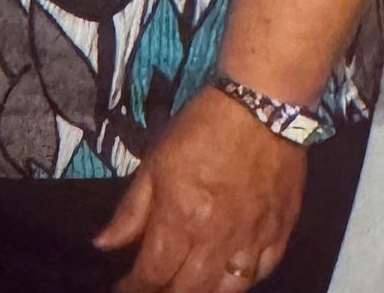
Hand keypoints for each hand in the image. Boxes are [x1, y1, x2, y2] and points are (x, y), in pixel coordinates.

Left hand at [94, 88, 305, 291]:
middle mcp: (216, 239)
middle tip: (152, 288)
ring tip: (186, 286)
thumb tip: (103, 244)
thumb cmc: (201, 128)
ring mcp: (252, 241)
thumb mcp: (155, 161)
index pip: (153, 273)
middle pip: (188, 290)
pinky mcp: (279, 235)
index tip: (123, 287)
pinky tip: (228, 276)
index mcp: (181, 218)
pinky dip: (241, 282)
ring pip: (226, 291)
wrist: (261, 108)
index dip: (134, 286)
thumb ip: (131, 210)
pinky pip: (261, 275)